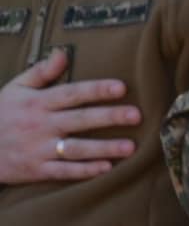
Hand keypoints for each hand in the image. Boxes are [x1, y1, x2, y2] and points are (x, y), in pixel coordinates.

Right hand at [0, 48, 138, 182]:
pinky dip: (83, 171)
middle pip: (79, 119)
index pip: (71, 93)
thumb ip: (41, 73)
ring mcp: (38, 149)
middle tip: (137, 115)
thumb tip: (63, 54)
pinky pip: (63, 171)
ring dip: (103, 148)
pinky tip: (106, 168)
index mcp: (37, 103)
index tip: (121, 87)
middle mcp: (40, 125)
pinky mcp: (36, 170)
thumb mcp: (14, 89)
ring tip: (130, 147)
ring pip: (75, 148)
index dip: (96, 90)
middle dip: (109, 117)